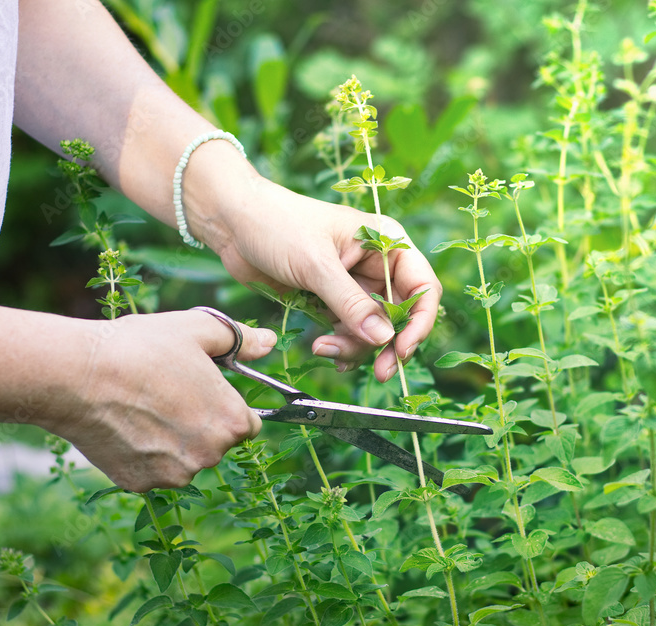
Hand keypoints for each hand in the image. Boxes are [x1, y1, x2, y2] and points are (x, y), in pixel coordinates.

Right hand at [48, 309, 275, 491]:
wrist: (76, 375)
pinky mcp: (139, 484)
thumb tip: (270, 343)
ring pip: (184, 458)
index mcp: (233, 422)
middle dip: (199, 423)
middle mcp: (210, 456)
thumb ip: (241, 339)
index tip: (202, 391)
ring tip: (142, 405)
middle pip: (216, 443)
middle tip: (166, 392)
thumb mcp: (198, 330)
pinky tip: (124, 424)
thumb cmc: (141, 348)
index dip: (226, 404)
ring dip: (172, 440)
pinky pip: (151, 470)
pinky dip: (142, 453)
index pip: (247, 424)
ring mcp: (173, 475)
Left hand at [200, 173, 441, 382]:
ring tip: (324, 349)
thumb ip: (351, 303)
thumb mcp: (316, 264)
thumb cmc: (277, 224)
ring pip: (373, 330)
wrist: (233, 222)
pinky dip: (339, 346)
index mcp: (386, 241)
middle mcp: (377, 264)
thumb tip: (385, 338)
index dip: (419, 322)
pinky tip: (322, 349)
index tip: (400, 349)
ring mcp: (354, 284)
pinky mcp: (331, 300)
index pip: (422, 287)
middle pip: (400, 316)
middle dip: (388, 345)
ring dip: (355, 347)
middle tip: (378, 373)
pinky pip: (348, 332)